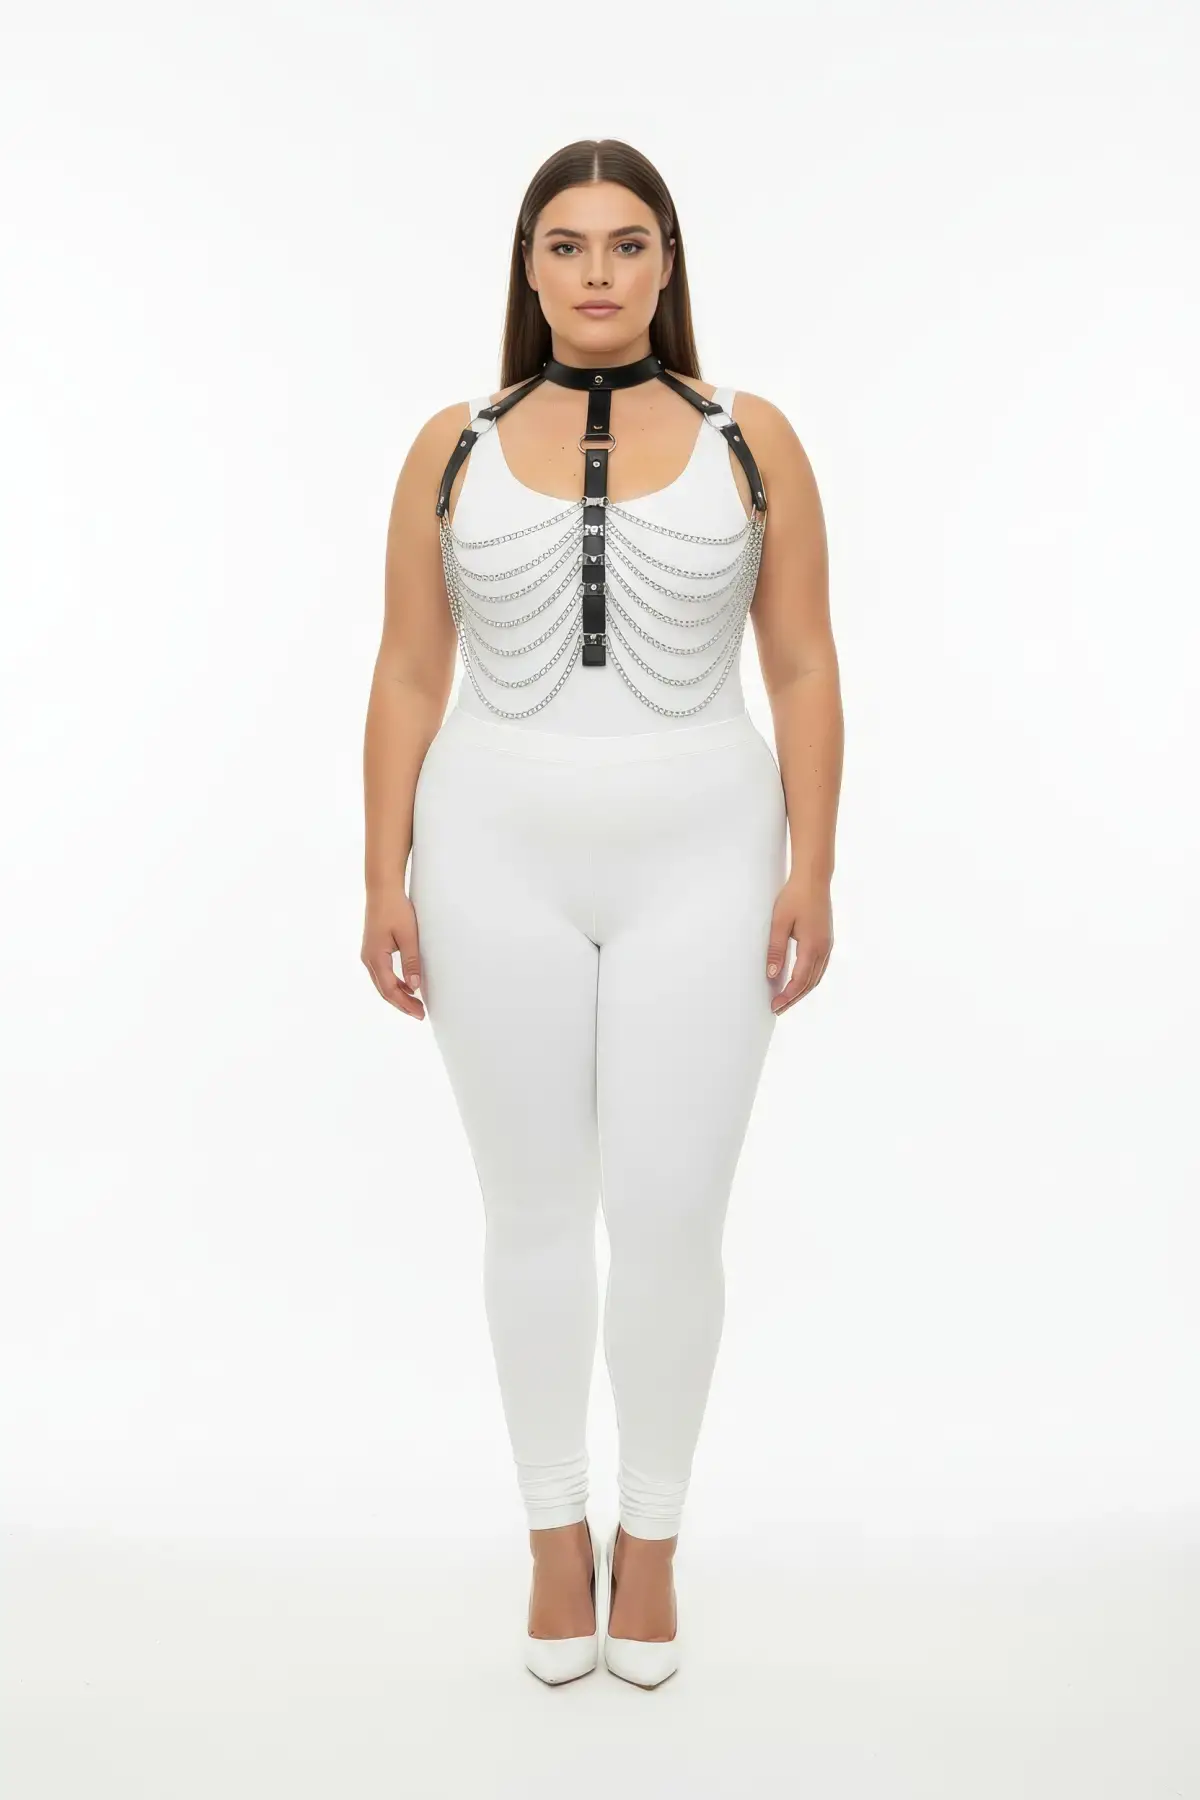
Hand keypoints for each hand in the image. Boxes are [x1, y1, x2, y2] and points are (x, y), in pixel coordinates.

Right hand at [361, 879, 424, 1019]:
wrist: (382, 889)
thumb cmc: (395, 909)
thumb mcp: (408, 936)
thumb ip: (411, 962)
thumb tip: (414, 987)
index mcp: (376, 957)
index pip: (390, 989)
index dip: (405, 1004)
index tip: (420, 1013)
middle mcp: (368, 958)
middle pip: (384, 990)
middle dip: (401, 1004)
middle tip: (419, 1013)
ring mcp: (368, 954)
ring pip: (382, 983)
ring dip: (397, 994)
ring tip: (414, 1003)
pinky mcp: (372, 949)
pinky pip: (382, 973)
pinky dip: (393, 983)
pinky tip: (406, 985)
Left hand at [766, 872, 832, 1015]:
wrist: (813, 878)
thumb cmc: (795, 897)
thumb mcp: (779, 923)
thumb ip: (776, 950)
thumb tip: (772, 974)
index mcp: (812, 946)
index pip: (800, 980)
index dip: (787, 996)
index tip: (775, 1005)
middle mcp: (824, 949)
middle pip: (810, 983)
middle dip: (794, 998)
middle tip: (778, 1008)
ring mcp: (827, 945)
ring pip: (816, 977)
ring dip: (802, 990)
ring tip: (786, 999)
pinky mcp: (826, 940)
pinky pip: (819, 967)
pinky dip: (809, 979)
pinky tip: (799, 981)